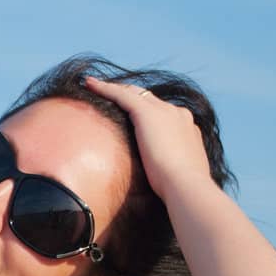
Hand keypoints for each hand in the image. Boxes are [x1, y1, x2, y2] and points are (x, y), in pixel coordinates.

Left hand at [81, 75, 212, 201]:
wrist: (187, 185)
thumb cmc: (182, 190)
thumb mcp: (178, 177)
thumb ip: (171, 173)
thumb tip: (162, 185)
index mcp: (187, 128)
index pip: (164, 114)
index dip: (149, 114)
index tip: (134, 120)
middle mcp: (178, 114)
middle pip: (150, 99)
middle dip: (132, 97)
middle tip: (111, 96)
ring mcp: (164, 111)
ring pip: (135, 93)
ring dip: (115, 89)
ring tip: (94, 86)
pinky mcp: (147, 113)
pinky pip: (122, 95)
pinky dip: (105, 88)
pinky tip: (88, 84)